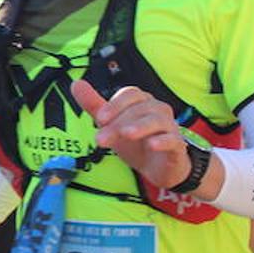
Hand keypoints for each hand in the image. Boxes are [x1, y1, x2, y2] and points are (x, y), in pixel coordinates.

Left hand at [71, 80, 189, 188]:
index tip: (100, 119)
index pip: (130, 94)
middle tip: (101, 139)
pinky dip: (163, 140)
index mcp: (141, 102)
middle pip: (139, 108)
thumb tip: (76, 84)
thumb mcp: (111, 125)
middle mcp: (157, 110)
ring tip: (126, 134)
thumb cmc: (135, 142)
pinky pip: (173, 139)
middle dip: (119, 122)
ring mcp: (169, 127)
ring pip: (157, 120)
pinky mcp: (177, 145)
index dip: (115, 104)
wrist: (158, 168)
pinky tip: (152, 145)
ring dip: (140, 126)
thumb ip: (94, 105)